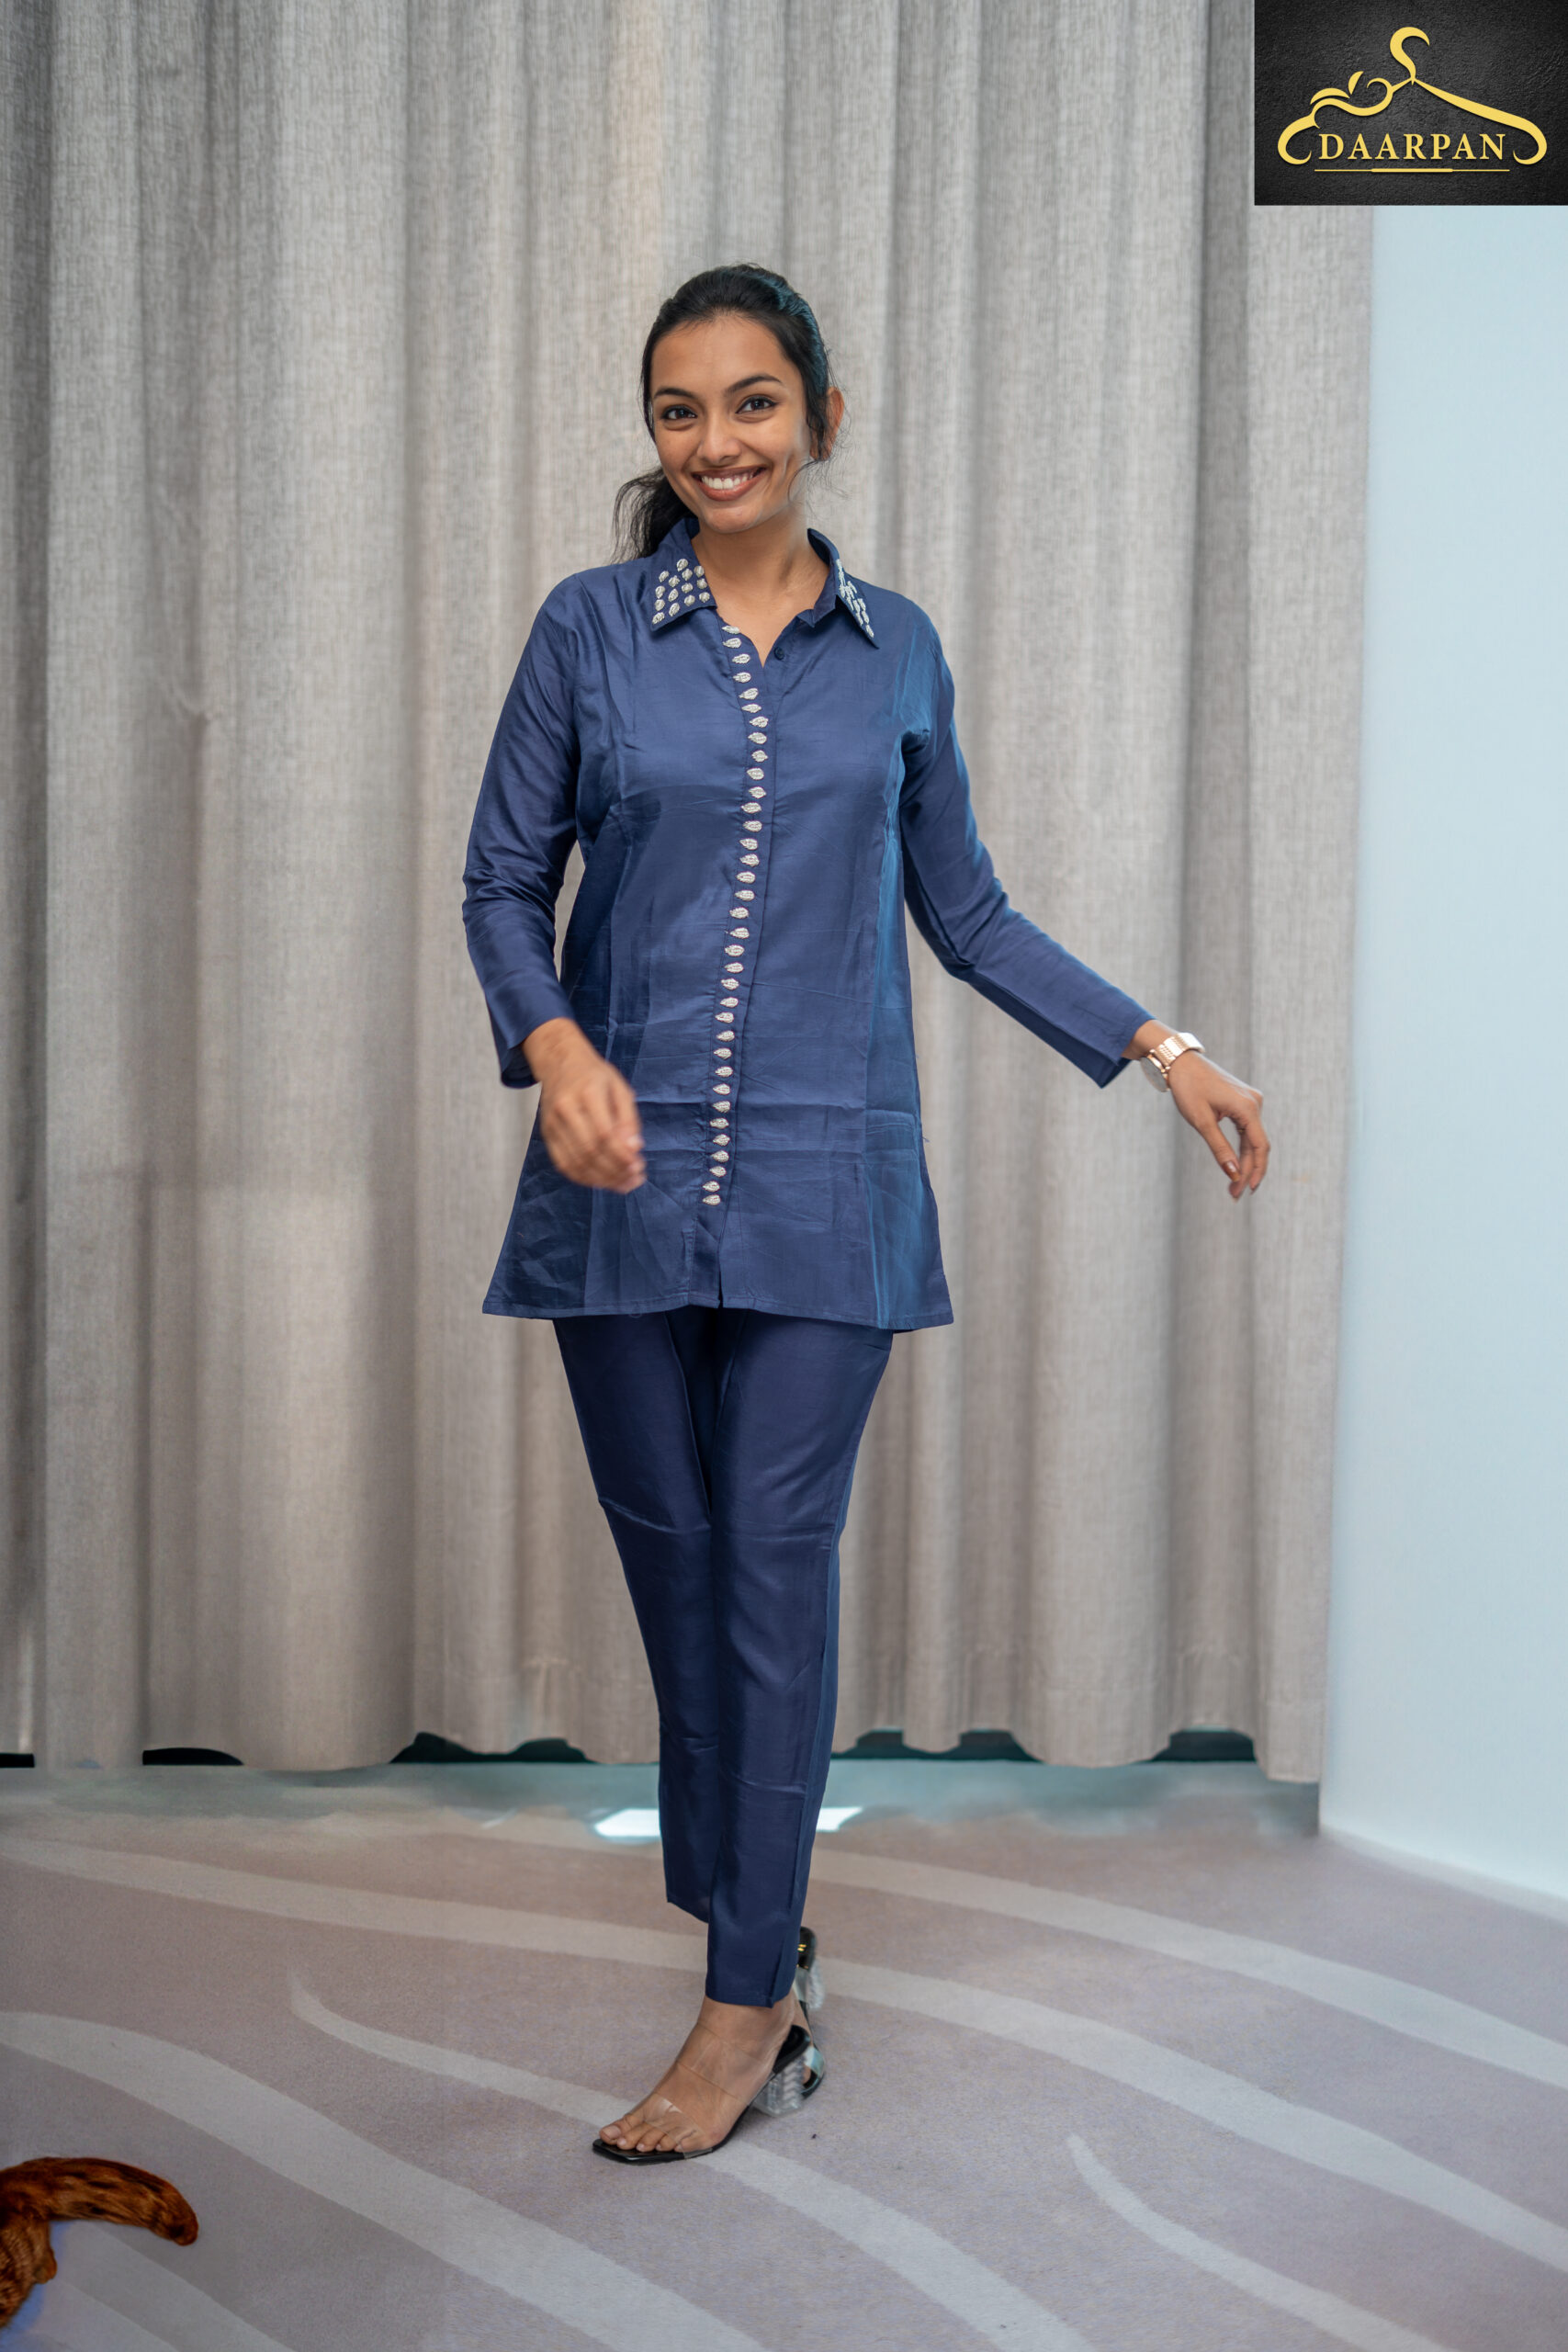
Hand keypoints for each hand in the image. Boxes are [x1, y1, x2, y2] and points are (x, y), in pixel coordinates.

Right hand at [522, 1018, 644, 1191]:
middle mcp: (565, 1109)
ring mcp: (552, 1123)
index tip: (639, 1167)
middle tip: (635, 1179)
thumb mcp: (620, 1088)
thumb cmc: (595, 1075)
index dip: (622, 1156)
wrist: (560, 1063)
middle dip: (615, 1171)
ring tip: (623, 1184)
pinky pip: (563, 1164)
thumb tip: (634, 1149)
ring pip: (576, 1162)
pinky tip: (602, 1181)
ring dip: (602, 1179)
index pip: (604, 1134)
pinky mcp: (547, 1134)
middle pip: (590, 1151)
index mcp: (588, 1092)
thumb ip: (628, 1119)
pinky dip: (584, 1178)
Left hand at [1167, 1053, 1268, 1199]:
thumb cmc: (1188, 1089)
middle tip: (1235, 1194)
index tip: (1247, 1190)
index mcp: (1247, 1107)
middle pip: (1257, 1145)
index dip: (1256, 1171)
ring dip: (1244, 1162)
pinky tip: (1236, 1165)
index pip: (1259, 1146)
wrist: (1181, 1063)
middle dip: (1247, 1171)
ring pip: (1253, 1139)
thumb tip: (1233, 1174)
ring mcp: (1251, 1102)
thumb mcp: (1201, 1121)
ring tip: (1234, 1185)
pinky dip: (1242, 1149)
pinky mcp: (1244, 1102)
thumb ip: (1219, 1148)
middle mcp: (1255, 1103)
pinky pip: (1247, 1130)